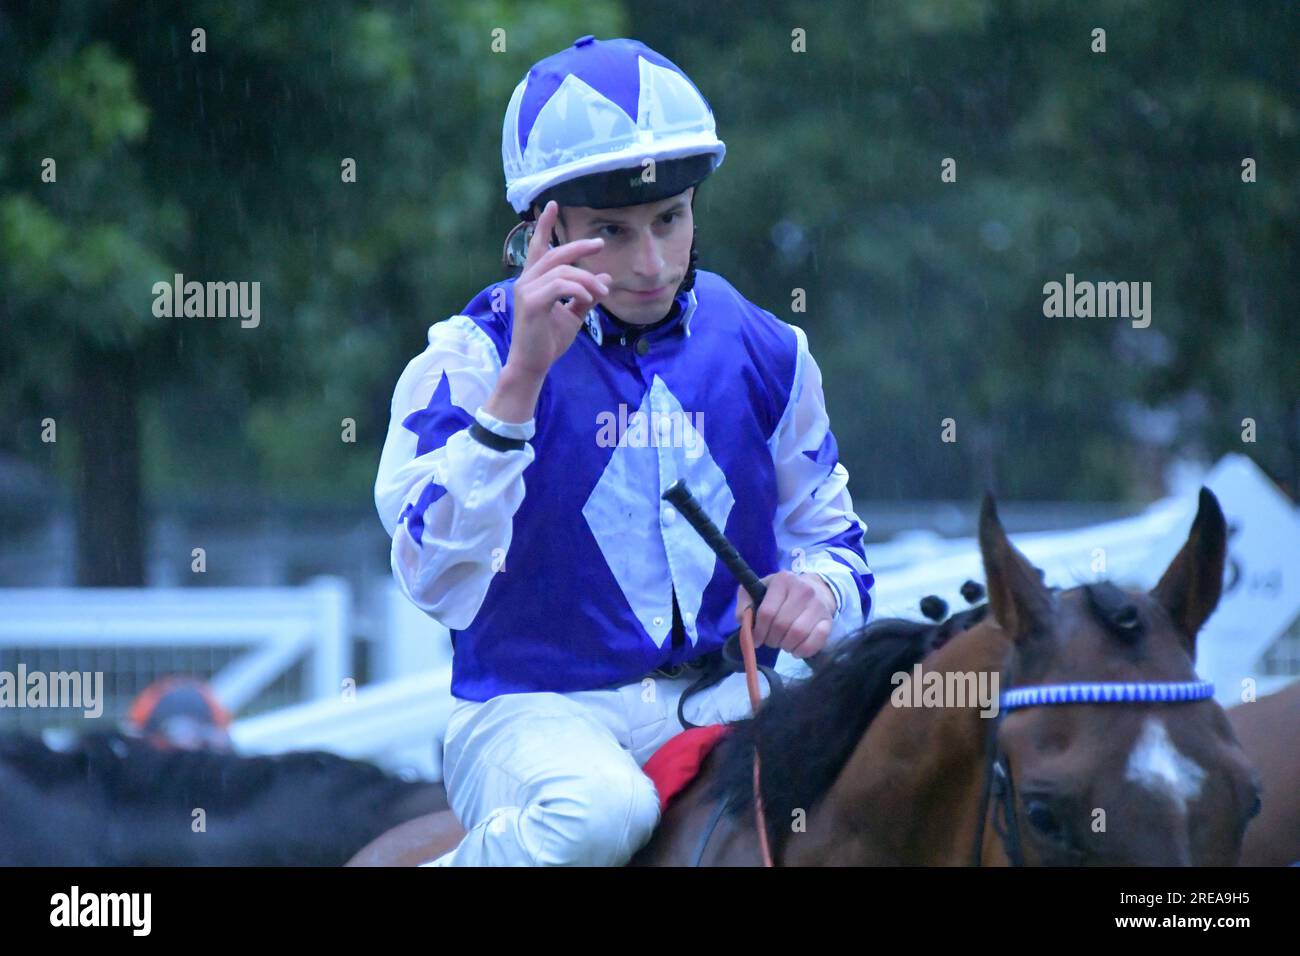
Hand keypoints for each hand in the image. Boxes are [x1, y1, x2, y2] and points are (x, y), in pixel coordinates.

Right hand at [506, 200, 611, 382]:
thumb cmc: (549, 341)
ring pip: (562, 271)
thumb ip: (586, 295)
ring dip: (587, 279)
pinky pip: (559, 286)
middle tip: (600, 244)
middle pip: (555, 254)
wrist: (533, 365)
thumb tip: (604, 277)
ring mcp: (526, 291)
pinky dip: (578, 289)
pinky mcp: (531, 303)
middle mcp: (526, 281)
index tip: (552, 205)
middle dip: (579, 247)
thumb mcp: (573, 315)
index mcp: (534, 281)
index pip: (538, 248)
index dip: (544, 225)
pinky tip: (589, 298)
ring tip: (603, 293)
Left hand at [735, 571, 836, 658]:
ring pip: (798, 634)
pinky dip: (802, 650)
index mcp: (783, 580)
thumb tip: (743, 620)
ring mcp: (818, 605)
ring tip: (782, 644)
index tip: (756, 639)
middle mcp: (803, 590)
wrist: (816, 588)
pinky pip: (815, 642)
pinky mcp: (828, 620)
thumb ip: (745, 602)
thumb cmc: (782, 593)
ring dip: (785, 646)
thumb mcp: (760, 589)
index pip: (767, 612)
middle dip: (771, 639)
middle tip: (770, 641)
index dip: (758, 631)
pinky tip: (795, 649)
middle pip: (781, 625)